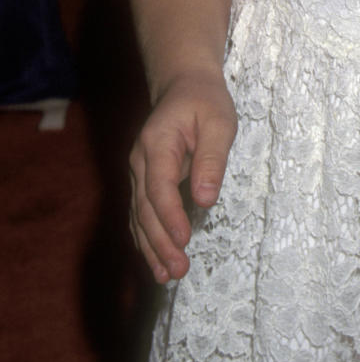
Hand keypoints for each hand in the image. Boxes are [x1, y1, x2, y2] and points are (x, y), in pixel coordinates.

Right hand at [129, 69, 236, 283]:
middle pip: (145, 208)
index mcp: (157, 143)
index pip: (159, 187)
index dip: (169, 216)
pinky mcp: (145, 181)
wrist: (184, 85)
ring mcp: (138, 172)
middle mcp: (140, 161)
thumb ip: (211, 160)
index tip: (183, 241)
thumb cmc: (205, 101)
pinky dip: (148, 239)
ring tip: (167, 277)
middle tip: (178, 271)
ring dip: (151, 248)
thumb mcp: (218, 122)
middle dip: (160, 242)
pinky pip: (142, 214)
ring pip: (140, 216)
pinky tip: (157, 262)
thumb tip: (205, 200)